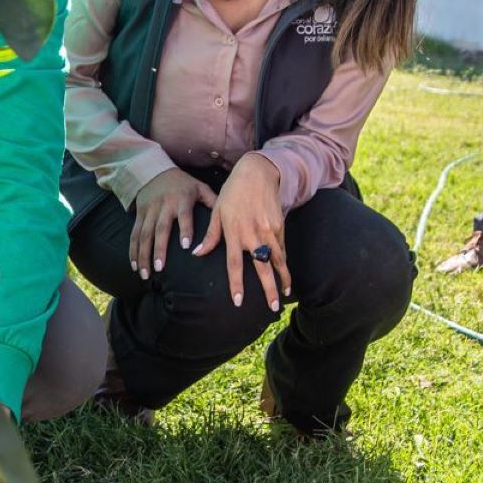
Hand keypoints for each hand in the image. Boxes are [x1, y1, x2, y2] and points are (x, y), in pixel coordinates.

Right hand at [130, 167, 217, 279]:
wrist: (154, 170)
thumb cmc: (182, 183)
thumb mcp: (199, 187)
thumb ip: (212, 201)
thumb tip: (230, 216)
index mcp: (181, 199)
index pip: (184, 215)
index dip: (185, 229)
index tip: (186, 246)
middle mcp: (164, 206)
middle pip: (160, 229)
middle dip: (159, 249)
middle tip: (160, 268)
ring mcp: (149, 211)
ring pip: (144, 235)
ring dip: (143, 255)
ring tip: (144, 273)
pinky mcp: (139, 214)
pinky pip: (134, 234)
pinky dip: (133, 250)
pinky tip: (134, 265)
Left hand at [193, 152, 290, 311]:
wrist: (257, 173)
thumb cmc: (232, 193)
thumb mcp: (217, 212)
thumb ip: (210, 236)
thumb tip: (197, 254)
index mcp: (234, 233)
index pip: (235, 265)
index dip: (237, 285)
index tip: (239, 302)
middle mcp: (253, 234)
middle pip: (262, 268)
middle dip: (269, 290)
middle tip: (273, 308)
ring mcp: (269, 230)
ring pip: (278, 260)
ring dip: (283, 279)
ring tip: (285, 295)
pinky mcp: (279, 225)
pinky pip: (282, 248)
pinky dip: (283, 262)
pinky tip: (284, 273)